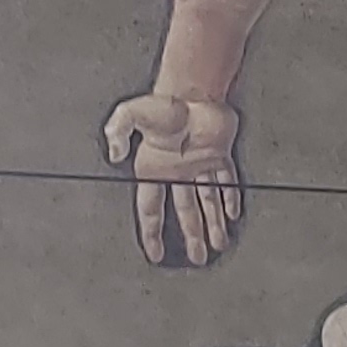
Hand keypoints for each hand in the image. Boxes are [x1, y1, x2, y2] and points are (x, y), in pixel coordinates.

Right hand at [103, 93, 241, 264]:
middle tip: (198, 259)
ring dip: (213, 224)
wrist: (193, 88)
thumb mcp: (132, 114)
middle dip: (191, 236)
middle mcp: (177, 172)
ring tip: (218, 246)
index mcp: (154, 168)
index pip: (151, 209)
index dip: (152, 233)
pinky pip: (226, 182)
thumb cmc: (163, 102)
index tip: (156, 253)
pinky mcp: (220, 155)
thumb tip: (114, 155)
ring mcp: (200, 165)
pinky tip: (232, 214)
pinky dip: (230, 198)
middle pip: (185, 212)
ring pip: (207, 202)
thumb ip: (118, 131)